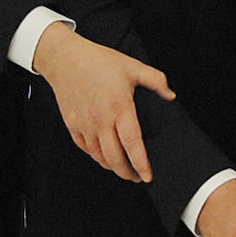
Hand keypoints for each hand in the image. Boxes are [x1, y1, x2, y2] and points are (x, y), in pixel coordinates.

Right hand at [32, 22, 173, 182]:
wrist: (65, 59)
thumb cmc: (98, 61)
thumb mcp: (132, 66)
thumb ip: (156, 80)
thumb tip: (171, 95)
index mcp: (119, 107)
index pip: (132, 143)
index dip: (141, 163)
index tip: (147, 176)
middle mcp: (101, 120)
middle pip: (114, 157)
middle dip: (127, 173)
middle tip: (137, 178)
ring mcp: (85, 124)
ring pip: (99, 157)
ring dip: (112, 167)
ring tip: (123, 169)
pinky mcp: (73, 125)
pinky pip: (86, 149)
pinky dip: (96, 157)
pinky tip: (104, 156)